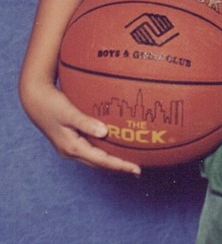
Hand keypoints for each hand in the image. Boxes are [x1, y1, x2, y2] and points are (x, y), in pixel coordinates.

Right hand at [21, 82, 141, 175]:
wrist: (35, 100)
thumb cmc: (52, 104)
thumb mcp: (69, 113)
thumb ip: (86, 123)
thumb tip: (105, 132)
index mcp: (72, 147)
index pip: (102, 160)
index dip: (120, 165)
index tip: (136, 170)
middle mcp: (71, 151)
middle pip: (99, 163)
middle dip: (118, 167)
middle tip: (137, 170)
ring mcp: (69, 148)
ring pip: (95, 159)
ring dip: (111, 161)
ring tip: (128, 162)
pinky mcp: (70, 141)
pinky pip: (91, 151)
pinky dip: (103, 152)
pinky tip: (112, 148)